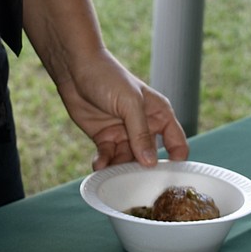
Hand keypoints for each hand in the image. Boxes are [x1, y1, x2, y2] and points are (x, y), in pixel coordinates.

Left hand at [56, 49, 188, 169]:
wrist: (74, 68)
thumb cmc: (108, 76)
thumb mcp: (130, 102)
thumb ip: (141, 132)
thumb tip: (150, 162)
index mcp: (158, 114)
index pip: (176, 142)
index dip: (176, 161)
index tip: (168, 179)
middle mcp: (143, 126)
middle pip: (150, 158)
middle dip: (142, 171)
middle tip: (134, 183)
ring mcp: (124, 133)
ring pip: (128, 161)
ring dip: (120, 170)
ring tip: (112, 176)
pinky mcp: (105, 138)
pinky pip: (109, 158)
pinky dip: (105, 164)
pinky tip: (99, 165)